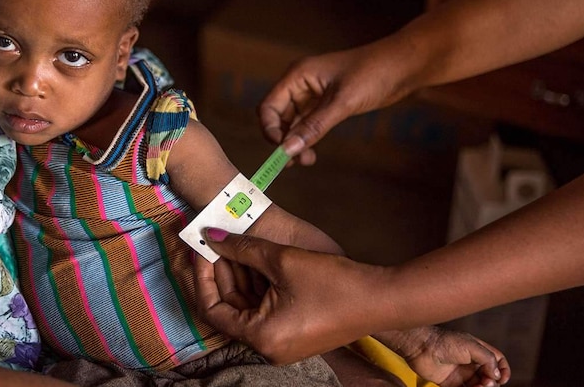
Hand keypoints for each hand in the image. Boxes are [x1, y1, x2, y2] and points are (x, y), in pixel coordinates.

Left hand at [194, 228, 389, 363]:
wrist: (382, 298)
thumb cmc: (334, 283)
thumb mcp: (282, 260)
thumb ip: (242, 248)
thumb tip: (211, 236)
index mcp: (261, 337)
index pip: (213, 309)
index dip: (203, 276)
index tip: (202, 249)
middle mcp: (268, 347)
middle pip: (229, 308)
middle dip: (221, 272)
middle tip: (214, 241)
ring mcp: (282, 343)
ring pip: (246, 307)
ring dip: (238, 276)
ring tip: (232, 244)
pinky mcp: (294, 333)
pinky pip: (264, 310)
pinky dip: (256, 286)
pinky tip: (253, 258)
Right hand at [258, 43, 411, 164]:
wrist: (404, 65)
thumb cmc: (374, 73)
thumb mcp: (343, 102)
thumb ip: (314, 127)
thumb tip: (287, 149)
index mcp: (297, 75)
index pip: (269, 106)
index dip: (270, 130)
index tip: (281, 151)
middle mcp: (300, 84)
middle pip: (278, 117)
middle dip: (283, 140)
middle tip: (294, 163)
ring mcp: (313, 94)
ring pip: (293, 124)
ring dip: (295, 142)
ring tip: (307, 161)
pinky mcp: (326, 104)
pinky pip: (307, 124)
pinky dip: (307, 139)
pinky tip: (312, 152)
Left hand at [378, 326, 510, 386]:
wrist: (421, 347)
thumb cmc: (444, 342)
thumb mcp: (470, 346)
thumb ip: (487, 358)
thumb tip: (497, 374)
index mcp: (478, 350)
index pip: (498, 361)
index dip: (503, 370)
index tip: (501, 378)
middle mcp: (471, 362)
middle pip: (490, 377)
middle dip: (491, 383)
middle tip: (485, 383)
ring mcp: (461, 373)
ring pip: (479, 386)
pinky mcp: (451, 383)